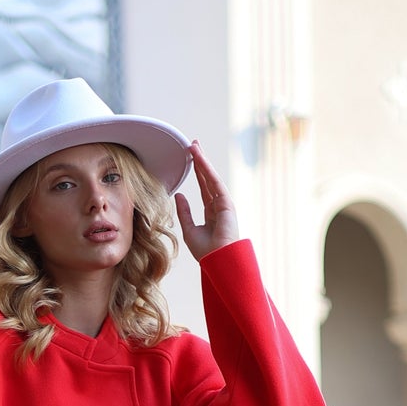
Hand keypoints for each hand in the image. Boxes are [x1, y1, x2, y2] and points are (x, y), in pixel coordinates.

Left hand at [175, 140, 238, 261]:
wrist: (217, 261)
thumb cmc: (206, 251)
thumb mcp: (189, 229)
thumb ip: (184, 212)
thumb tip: (179, 195)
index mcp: (212, 212)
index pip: (204, 187)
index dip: (198, 172)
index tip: (191, 158)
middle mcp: (219, 205)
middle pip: (208, 178)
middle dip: (201, 161)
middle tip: (193, 144)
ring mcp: (224, 203)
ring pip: (211, 177)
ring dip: (202, 161)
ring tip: (194, 146)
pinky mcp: (227, 203)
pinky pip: (215, 182)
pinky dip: (207, 169)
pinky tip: (200, 158)